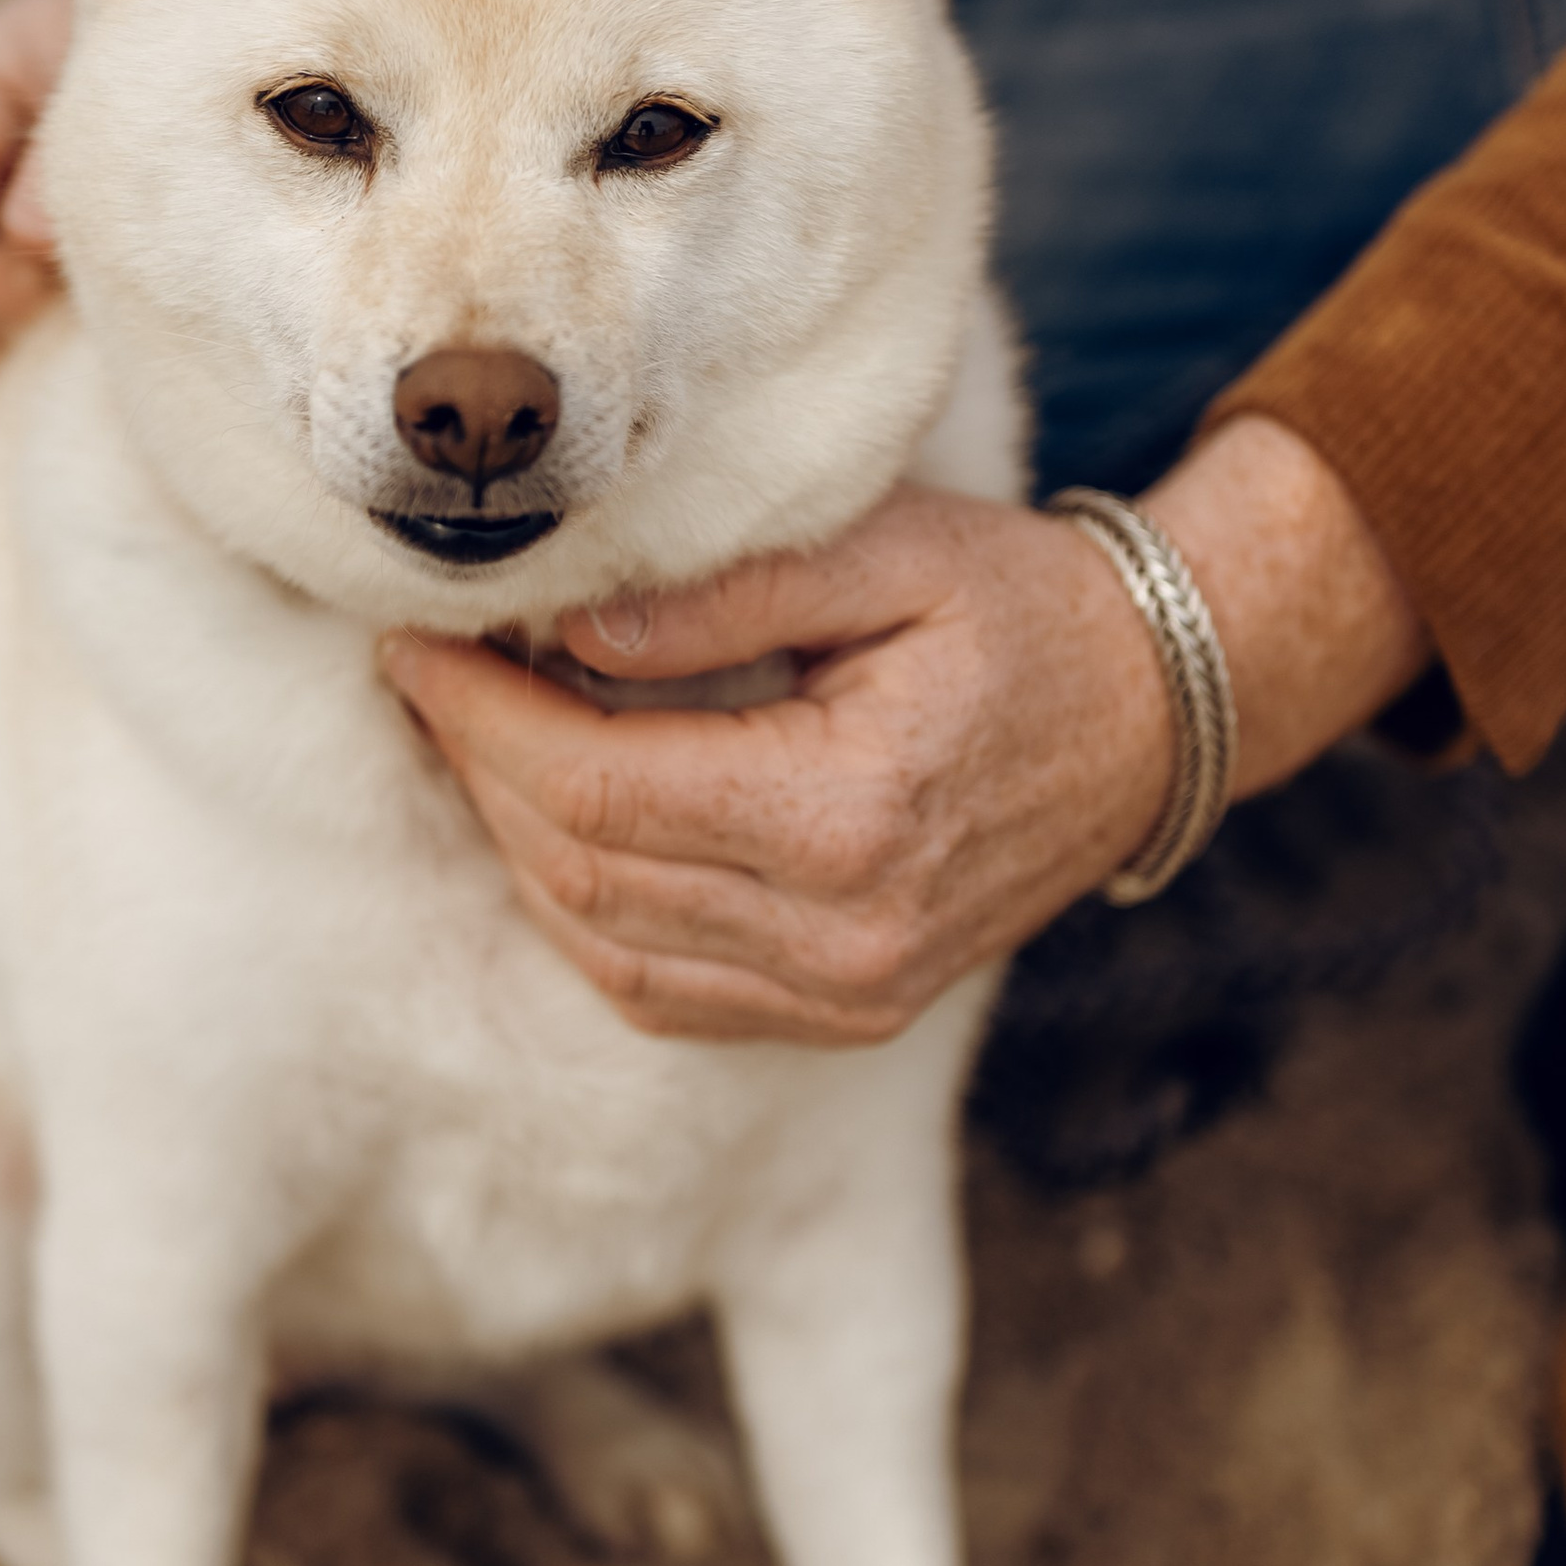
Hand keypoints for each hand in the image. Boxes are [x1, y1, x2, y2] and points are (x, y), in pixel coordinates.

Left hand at [377, 415, 1428, 1044]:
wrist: (1154, 716)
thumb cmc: (1021, 608)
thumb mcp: (889, 550)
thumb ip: (722, 592)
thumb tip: (562, 632)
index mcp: (851, 815)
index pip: (598, 792)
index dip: (480, 723)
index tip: (412, 648)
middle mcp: (844, 938)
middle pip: (583, 875)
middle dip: (478, 772)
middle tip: (425, 678)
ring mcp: (846, 996)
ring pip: (604, 946)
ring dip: (518, 844)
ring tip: (473, 738)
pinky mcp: (842, 1015)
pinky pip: (660, 990)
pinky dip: (584, 912)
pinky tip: (557, 823)